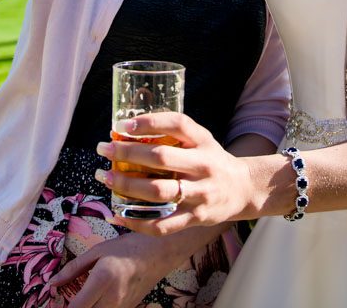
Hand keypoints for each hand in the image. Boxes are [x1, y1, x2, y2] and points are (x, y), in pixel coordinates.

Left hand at [47, 224, 219, 307]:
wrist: (158, 254)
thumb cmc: (127, 248)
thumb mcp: (97, 251)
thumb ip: (72, 269)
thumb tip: (51, 283)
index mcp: (102, 280)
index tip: (52, 304)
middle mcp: (112, 299)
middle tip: (63, 302)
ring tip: (77, 300)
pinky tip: (91, 300)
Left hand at [96, 112, 255, 235]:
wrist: (242, 189)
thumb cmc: (212, 160)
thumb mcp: (201, 139)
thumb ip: (173, 133)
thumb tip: (127, 129)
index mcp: (204, 142)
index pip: (177, 124)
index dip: (149, 122)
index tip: (122, 125)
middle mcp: (203, 167)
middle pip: (161, 158)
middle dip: (127, 153)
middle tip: (104, 148)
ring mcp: (200, 195)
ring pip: (158, 192)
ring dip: (126, 185)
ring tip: (106, 177)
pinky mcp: (196, 218)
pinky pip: (162, 224)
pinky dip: (136, 222)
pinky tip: (117, 214)